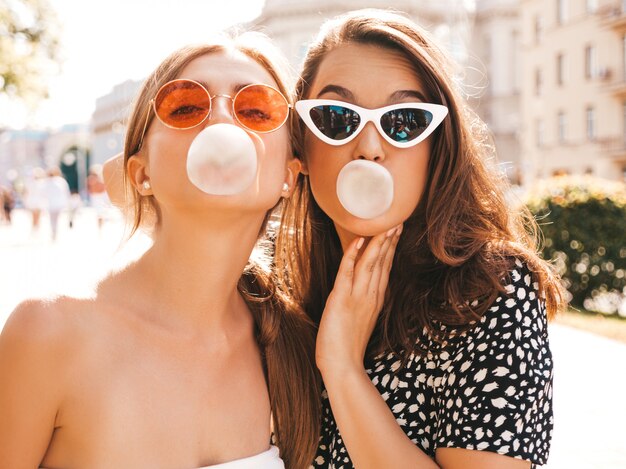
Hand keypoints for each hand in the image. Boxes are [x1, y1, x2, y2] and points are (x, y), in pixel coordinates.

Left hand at [316, 225, 401, 376]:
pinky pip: (348, 272)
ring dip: (378, 243)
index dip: (391, 248)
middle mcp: (371, 295)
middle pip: (383, 262)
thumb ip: (364, 302)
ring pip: (371, 264)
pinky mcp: (341, 299)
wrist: (342, 366)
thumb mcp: (360, 319)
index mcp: (376, 299)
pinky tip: (359, 241)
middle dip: (390, 240)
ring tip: (386, 225)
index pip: (386, 268)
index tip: (396, 232)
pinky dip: (353, 255)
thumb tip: (362, 289)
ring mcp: (358, 297)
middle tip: (397, 221)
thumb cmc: (347, 346)